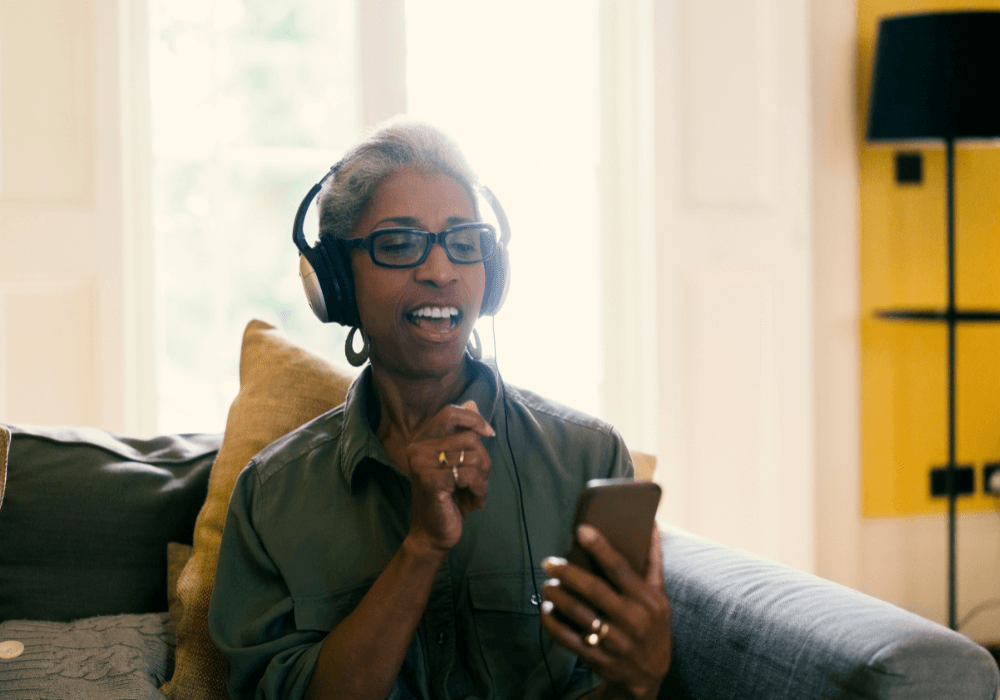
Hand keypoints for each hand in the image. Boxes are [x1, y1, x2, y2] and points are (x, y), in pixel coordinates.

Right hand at [405, 400, 493, 552]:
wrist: (434, 534)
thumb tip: (473, 402)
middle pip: (468, 437)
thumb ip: (463, 434)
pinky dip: (479, 490)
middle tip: (478, 480)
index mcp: (422, 440)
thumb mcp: (458, 462)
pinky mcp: (431, 481)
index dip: (473, 419)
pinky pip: (470, 475)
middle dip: (483, 460)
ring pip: (473, 456)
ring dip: (482, 478)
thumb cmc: (448, 498)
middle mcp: (417, 448)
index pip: (450, 413)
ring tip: (473, 493)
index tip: (488, 433)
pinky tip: (472, 503)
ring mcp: (422, 464)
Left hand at [540, 525, 671, 699]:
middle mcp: (632, 620)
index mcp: (648, 600)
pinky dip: (552, 623)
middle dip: (567, 573)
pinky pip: (567, 639)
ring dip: (557, 596)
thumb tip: (652, 524)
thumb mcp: (660, 595)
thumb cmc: (652, 624)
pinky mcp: (597, 659)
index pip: (620, 568)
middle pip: (594, 590)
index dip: (600, 547)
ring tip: (547, 585)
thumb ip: (653, 561)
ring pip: (577, 614)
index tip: (581, 529)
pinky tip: (546, 610)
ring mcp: (614, 642)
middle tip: (549, 562)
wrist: (650, 674)